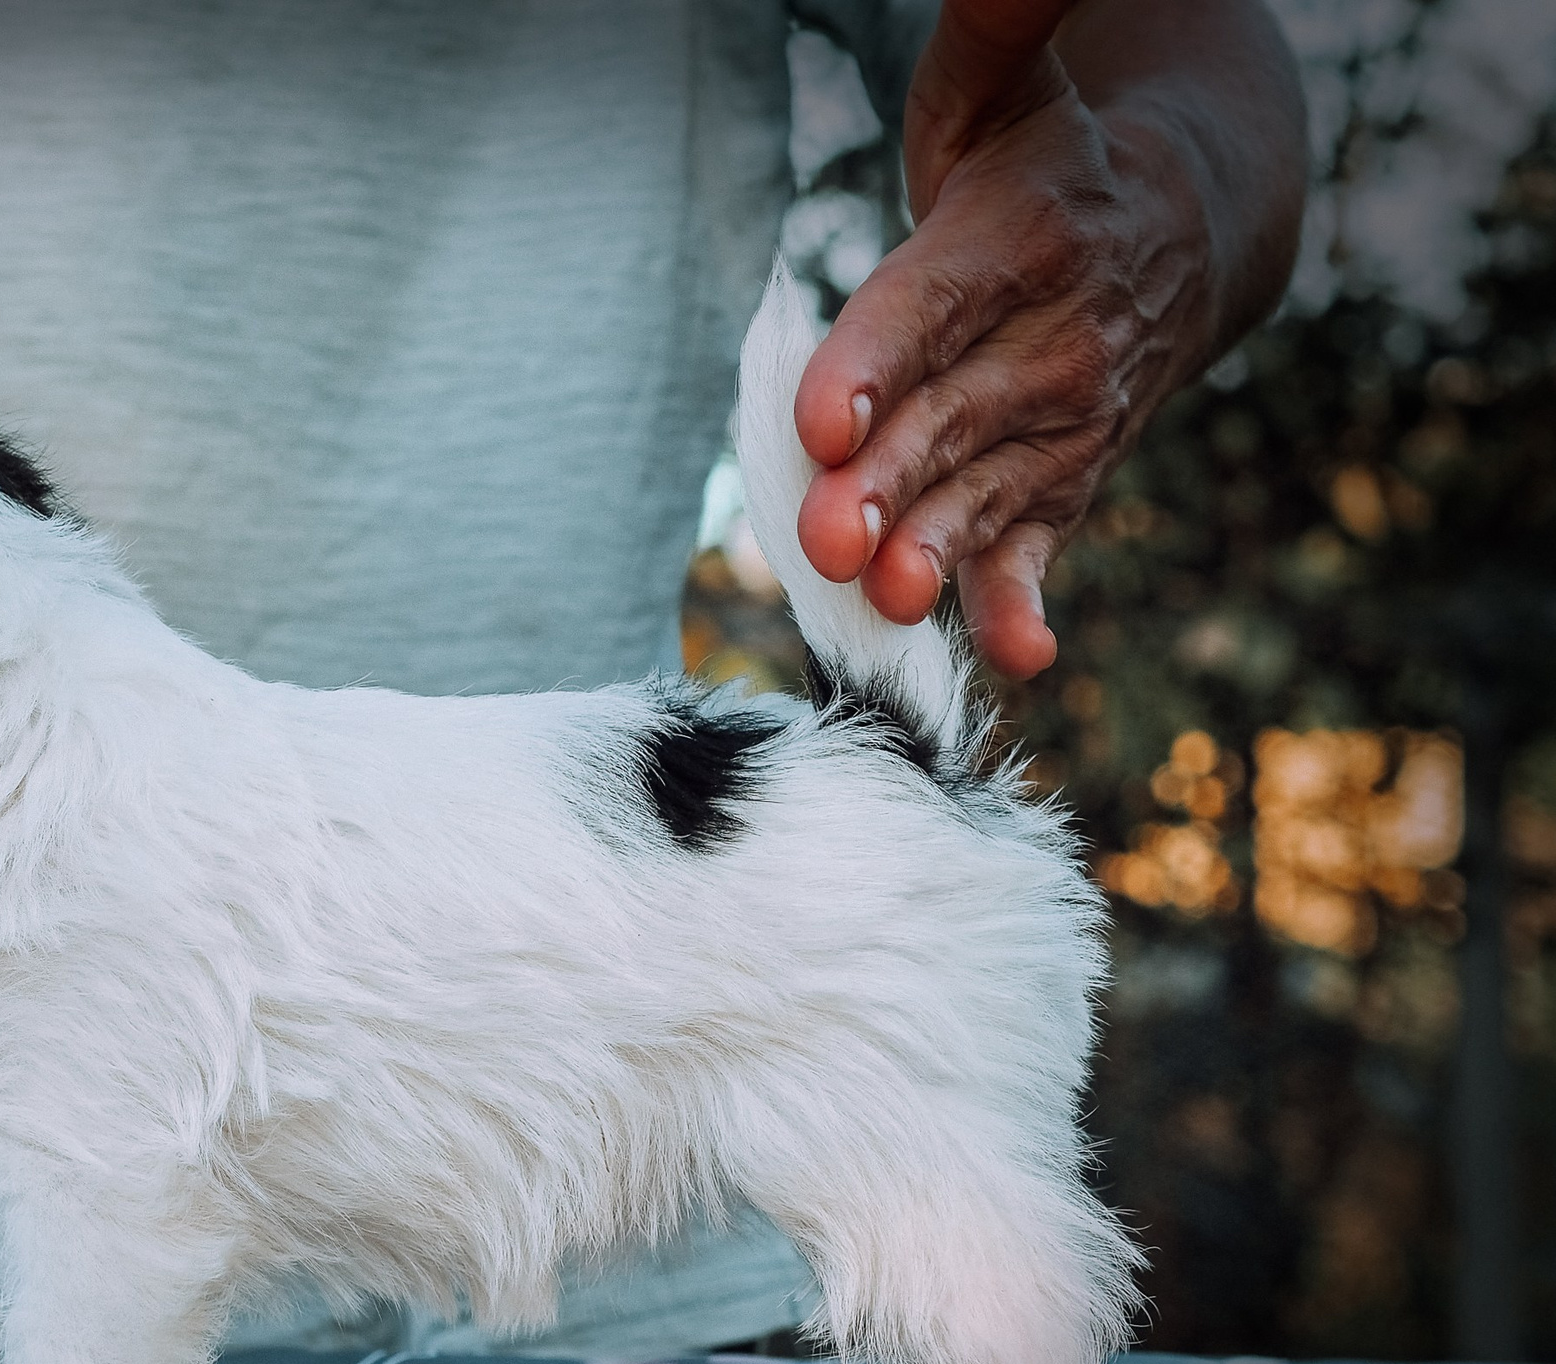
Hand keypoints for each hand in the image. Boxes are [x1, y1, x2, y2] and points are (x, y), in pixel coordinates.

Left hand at [791, 0, 1300, 678]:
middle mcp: (1049, 337)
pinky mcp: (1068, 478)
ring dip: (940, 550)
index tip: (822, 419)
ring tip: (891, 597)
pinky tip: (1018, 653)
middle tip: (827, 534)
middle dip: (889, 479)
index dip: (875, 362)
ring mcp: (1065, 418)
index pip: (930, 303)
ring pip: (989, 489)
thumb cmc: (1043, 164)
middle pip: (952, 415)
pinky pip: (1046, 543)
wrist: (1189, 232)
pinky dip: (1028, 599)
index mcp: (1013, 238)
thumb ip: (989, 30)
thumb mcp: (1002, 88)